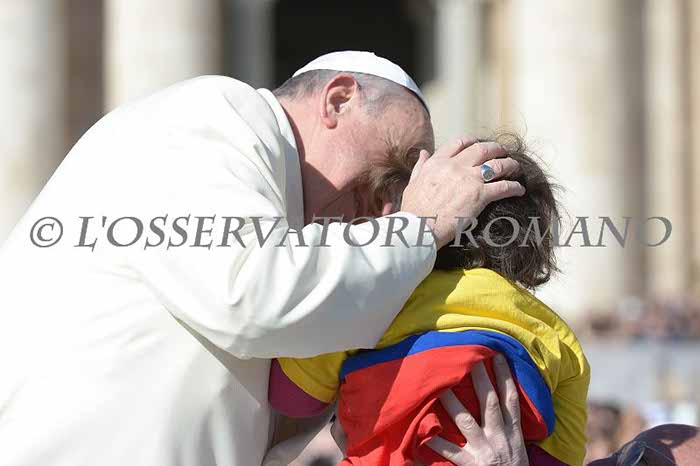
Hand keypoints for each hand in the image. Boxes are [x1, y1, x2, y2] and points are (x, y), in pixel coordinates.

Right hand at [400, 138, 524, 248]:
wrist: (419, 229)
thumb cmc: (413, 211)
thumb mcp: (413, 184)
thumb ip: (420, 167)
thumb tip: (424, 153)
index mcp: (439, 163)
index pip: (459, 143)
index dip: (473, 142)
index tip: (479, 145)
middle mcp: (456, 167)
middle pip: (483, 149)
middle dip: (496, 149)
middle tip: (503, 152)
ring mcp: (469, 180)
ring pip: (498, 164)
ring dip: (510, 164)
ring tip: (516, 168)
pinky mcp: (481, 196)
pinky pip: (504, 186)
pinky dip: (514, 187)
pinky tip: (519, 189)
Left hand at [426, 355, 528, 465]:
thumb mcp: (519, 447)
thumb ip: (509, 427)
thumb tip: (502, 405)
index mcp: (513, 433)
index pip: (510, 400)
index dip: (506, 377)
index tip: (498, 356)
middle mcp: (500, 438)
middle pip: (489, 403)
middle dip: (481, 379)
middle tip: (471, 358)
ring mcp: (485, 451)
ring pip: (466, 421)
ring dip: (452, 403)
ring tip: (440, 386)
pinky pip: (451, 451)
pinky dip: (436, 443)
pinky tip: (422, 435)